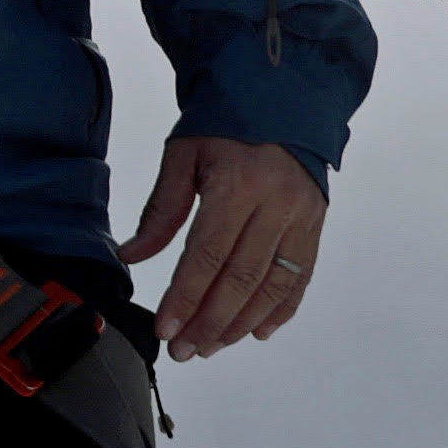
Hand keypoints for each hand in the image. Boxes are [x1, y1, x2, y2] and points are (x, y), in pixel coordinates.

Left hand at [125, 136, 325, 361]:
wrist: (280, 96)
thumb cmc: (223, 123)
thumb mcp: (183, 154)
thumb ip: (161, 209)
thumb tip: (131, 255)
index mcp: (237, 183)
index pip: (208, 255)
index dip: (185, 298)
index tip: (165, 329)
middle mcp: (275, 203)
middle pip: (241, 278)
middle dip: (209, 322)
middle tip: (184, 351)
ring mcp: (302, 215)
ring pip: (273, 284)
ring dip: (241, 323)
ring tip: (212, 346)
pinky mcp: (316, 223)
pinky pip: (301, 276)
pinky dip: (281, 309)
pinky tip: (256, 331)